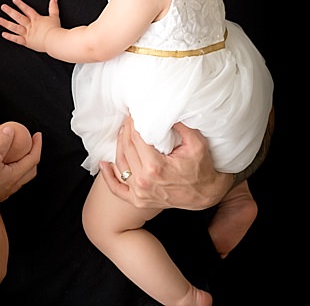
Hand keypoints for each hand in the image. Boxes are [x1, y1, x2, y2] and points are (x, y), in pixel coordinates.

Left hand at [0, 0, 60, 52]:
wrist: (54, 41)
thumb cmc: (55, 30)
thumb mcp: (55, 16)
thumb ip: (53, 8)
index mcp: (36, 19)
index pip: (27, 9)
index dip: (20, 4)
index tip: (14, 0)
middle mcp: (30, 25)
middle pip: (18, 17)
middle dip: (10, 11)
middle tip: (3, 7)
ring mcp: (27, 34)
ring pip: (15, 27)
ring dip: (6, 23)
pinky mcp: (27, 42)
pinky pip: (17, 39)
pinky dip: (10, 37)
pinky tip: (3, 34)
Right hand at [0, 131, 42, 207]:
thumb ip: (0, 144)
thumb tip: (9, 130)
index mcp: (14, 175)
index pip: (33, 159)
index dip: (37, 145)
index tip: (37, 135)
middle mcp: (13, 184)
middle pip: (30, 168)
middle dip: (33, 154)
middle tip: (31, 143)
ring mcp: (6, 190)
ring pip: (21, 175)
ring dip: (23, 162)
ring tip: (18, 152)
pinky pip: (12, 179)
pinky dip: (12, 169)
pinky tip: (3, 164)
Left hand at [99, 115, 231, 210]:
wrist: (206, 194)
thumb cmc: (202, 168)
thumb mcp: (197, 143)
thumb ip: (181, 125)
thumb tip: (167, 109)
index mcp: (155, 167)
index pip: (136, 138)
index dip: (134, 123)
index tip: (134, 114)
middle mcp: (143, 181)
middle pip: (126, 149)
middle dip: (126, 131)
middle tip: (129, 120)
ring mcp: (139, 193)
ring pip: (120, 164)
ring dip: (118, 146)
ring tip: (122, 133)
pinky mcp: (138, 201)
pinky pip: (117, 189)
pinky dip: (108, 176)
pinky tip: (104, 164)